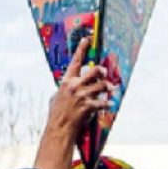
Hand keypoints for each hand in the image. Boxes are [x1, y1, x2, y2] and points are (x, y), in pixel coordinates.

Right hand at [33, 38, 113, 168]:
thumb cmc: (56, 113)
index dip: (81, 49)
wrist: (59, 128)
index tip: (87, 40)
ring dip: (108, 87)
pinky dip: (108, 104)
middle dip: (101, 71)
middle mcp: (75, 86)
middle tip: (105, 73)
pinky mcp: (88, 106)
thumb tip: (66, 85)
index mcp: (67, 82)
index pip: (75, 62)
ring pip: (102, 86)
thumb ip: (63, 89)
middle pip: (94, 72)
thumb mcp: (56, 97)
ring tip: (111, 88)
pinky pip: (103, 102)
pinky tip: (110, 104)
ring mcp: (82, 96)